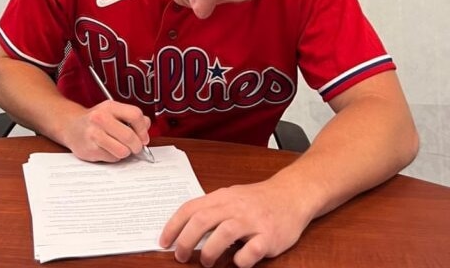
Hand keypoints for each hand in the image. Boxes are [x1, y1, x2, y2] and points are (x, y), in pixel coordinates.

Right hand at [63, 100, 150, 161]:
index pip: (135, 115)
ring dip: (125, 152)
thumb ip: (131, 117)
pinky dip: (114, 156)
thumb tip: (146, 125)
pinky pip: (112, 158)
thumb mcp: (113, 111)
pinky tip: (107, 149)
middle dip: (137, 145)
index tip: (143, 137)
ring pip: (122, 151)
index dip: (143, 129)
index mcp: (109, 107)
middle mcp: (100, 119)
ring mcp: (94, 135)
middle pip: (130, 136)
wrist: (70, 126)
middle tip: (135, 147)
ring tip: (120, 147)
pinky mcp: (91, 150)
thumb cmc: (95, 120)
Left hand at [159, 180, 313, 266]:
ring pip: (224, 233)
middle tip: (180, 256)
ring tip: (206, 262)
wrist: (292, 195)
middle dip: (186, 241)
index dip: (173, 226)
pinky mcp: (269, 236)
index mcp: (221, 197)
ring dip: (209, 251)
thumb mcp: (230, 198)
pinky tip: (237, 262)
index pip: (190, 209)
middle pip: (202, 221)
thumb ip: (211, 211)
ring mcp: (252, 221)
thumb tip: (183, 230)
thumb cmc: (257, 200)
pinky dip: (240, 260)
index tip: (164, 242)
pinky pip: (251, 251)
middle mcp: (235, 207)